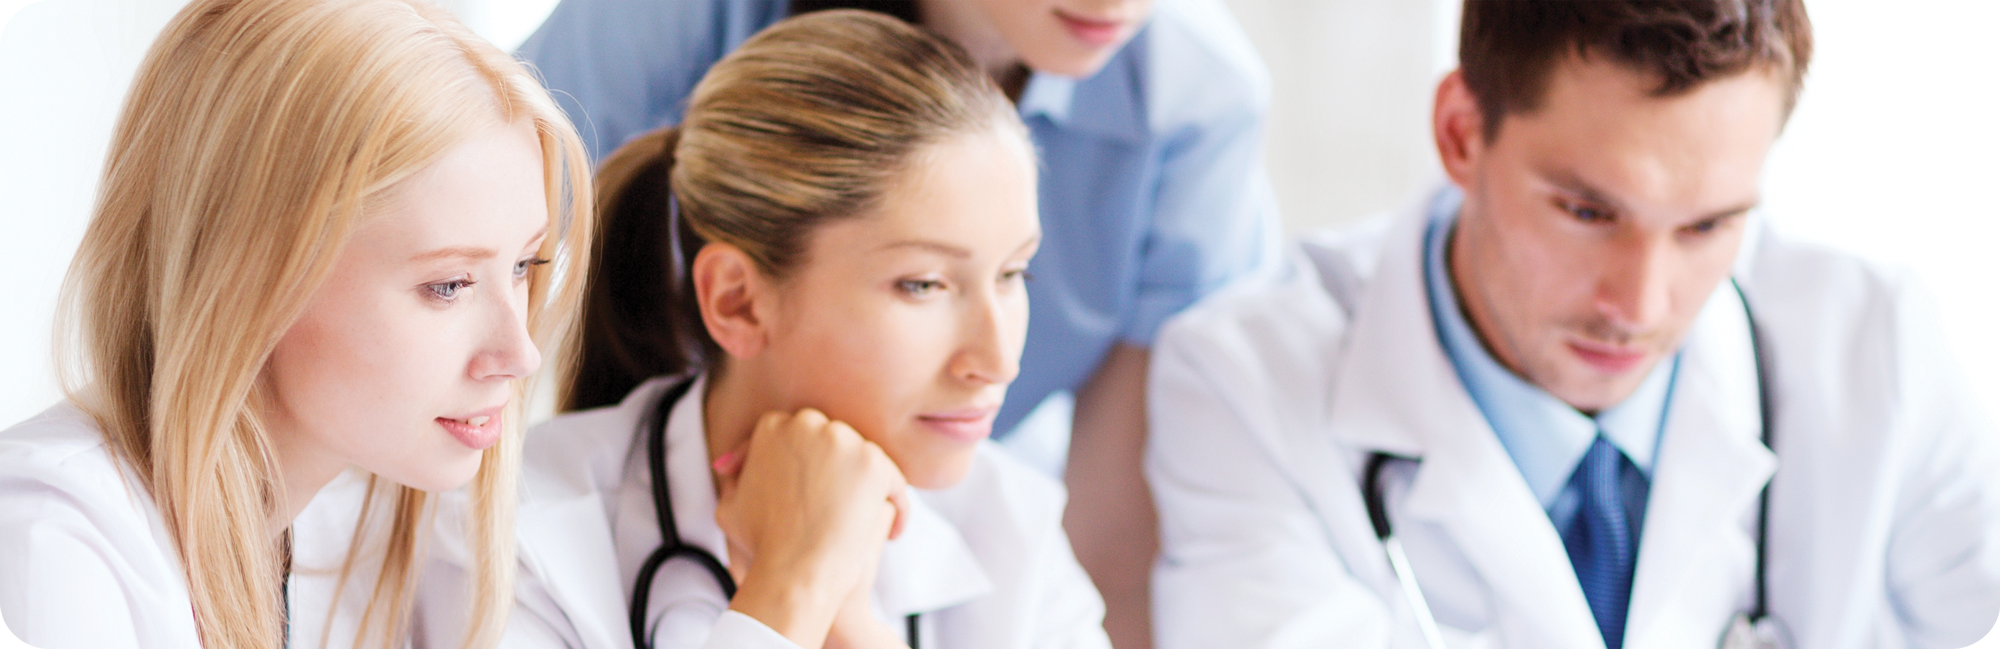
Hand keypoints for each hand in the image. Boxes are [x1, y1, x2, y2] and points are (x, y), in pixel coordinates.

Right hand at [712, 409, 908, 648]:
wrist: (794, 569)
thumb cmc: (760, 545)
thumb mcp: (729, 506)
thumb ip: (735, 479)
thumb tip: (733, 466)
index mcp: (772, 425)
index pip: (801, 438)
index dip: (809, 471)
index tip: (815, 498)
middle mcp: (808, 423)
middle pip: (834, 444)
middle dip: (838, 472)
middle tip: (842, 506)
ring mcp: (844, 440)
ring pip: (864, 459)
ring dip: (868, 487)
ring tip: (866, 521)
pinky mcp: (874, 462)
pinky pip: (893, 479)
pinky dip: (897, 503)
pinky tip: (893, 531)